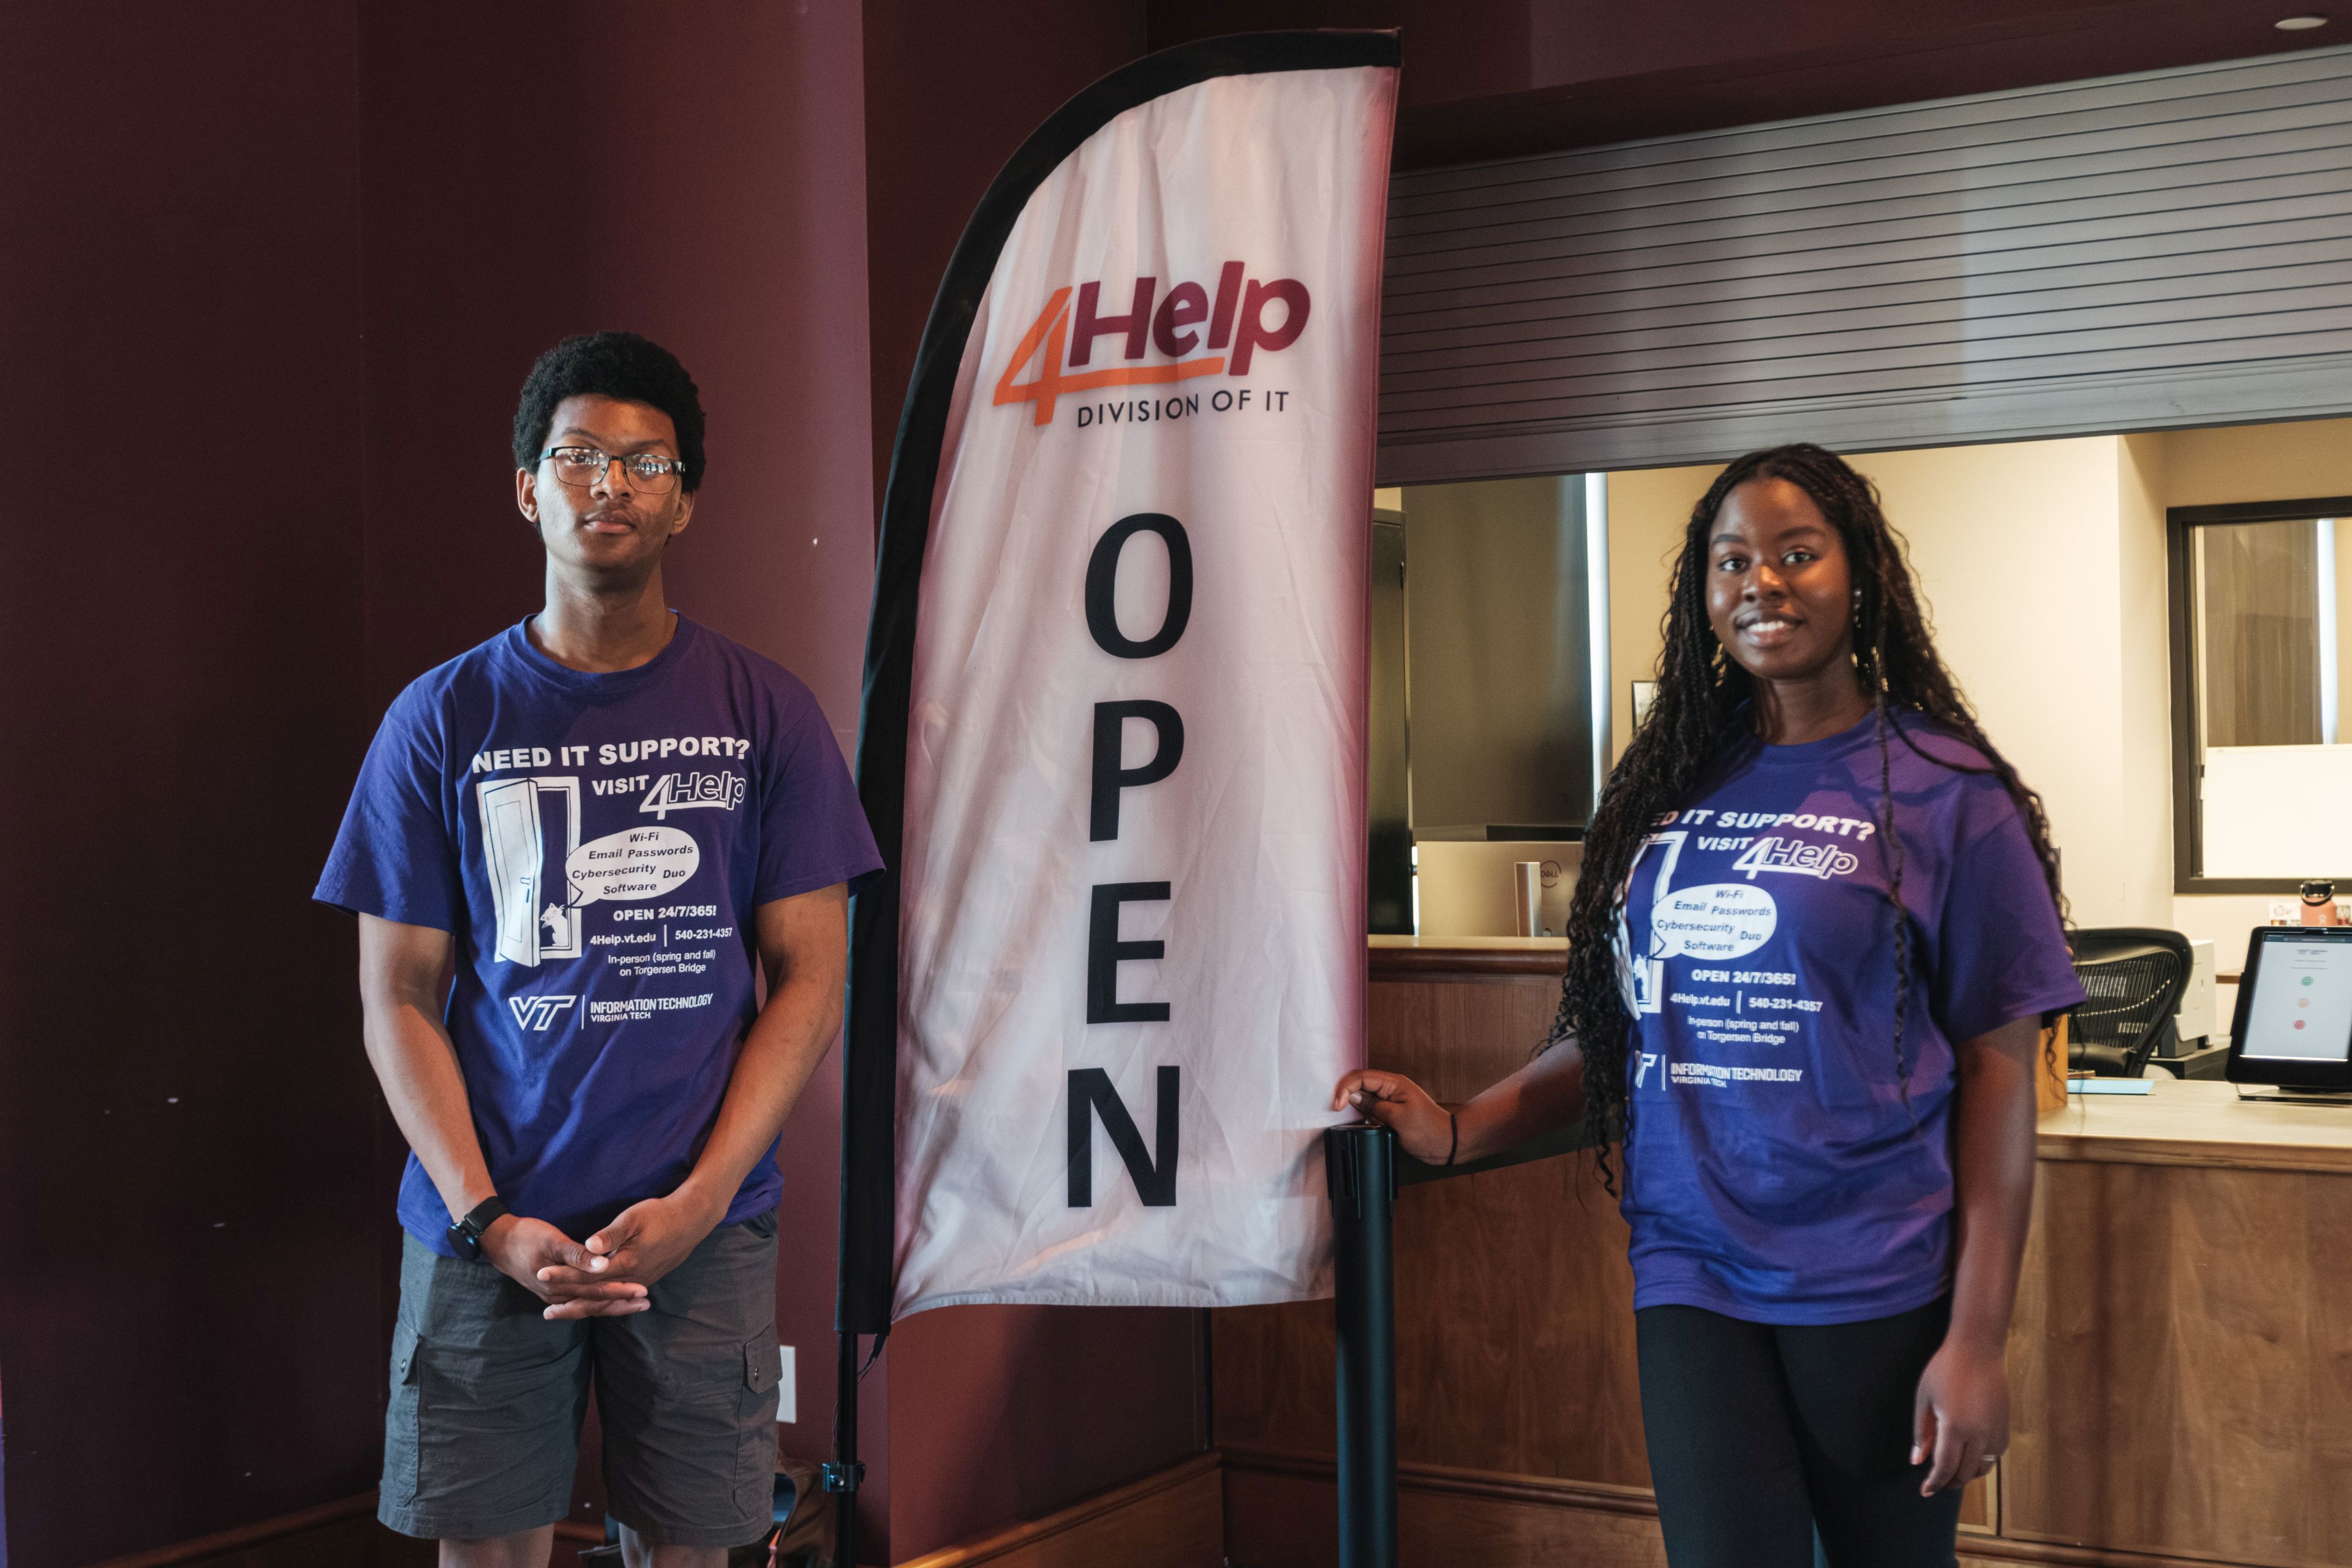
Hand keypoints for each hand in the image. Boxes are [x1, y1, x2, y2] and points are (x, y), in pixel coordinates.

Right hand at [478, 1213, 648, 1319]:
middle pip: (595, 1303)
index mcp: (559, 1284)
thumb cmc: (526, 1236)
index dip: (620, 1291)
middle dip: (621, 1303)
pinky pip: (579, 1302)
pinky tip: (608, 1302)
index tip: (643, 1290)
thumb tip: (603, 1264)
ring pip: (587, 1305)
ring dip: (611, 1305)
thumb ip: (577, 1254)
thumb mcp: (552, 1240)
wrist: (498, 1242)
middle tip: (647, 1301)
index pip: (596, 1292)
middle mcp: (557, 1296)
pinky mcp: (553, 1291)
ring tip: (635, 1304)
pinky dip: (596, 1302)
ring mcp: (554, 1296)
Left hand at [532, 1193, 720, 1318]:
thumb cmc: (661, 1214)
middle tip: (545, 1314)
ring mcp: (640, 1281)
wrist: (692, 1221)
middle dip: (570, 1303)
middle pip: (595, 1295)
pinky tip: (592, 1304)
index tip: (541, 1274)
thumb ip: (611, 1235)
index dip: (564, 1274)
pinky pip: (617, 1298)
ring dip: (584, 1308)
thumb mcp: (634, 1218)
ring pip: (607, 1301)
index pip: (588, 1274)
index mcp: (627, 1262)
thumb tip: (589, 1246)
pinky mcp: (644, 1279)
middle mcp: (632, 1278)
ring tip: (563, 1314)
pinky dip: (601, 1304)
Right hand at [1331, 1069, 1454, 1163]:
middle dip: (1346, 1094)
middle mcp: (1391, 1087)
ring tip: (1345, 1117)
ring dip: (1353, 1104)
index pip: (1361, 1077)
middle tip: (1335, 1111)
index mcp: (1394, 1083)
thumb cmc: (1429, 1131)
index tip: (1337, 1106)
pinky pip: (1370, 1107)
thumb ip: (1374, 1106)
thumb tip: (1353, 1097)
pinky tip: (1359, 1122)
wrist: (1447, 1144)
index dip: (1345, 1088)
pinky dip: (1362, 1114)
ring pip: (1363, 1096)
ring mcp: (1390, 1099)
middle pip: (1360, 1083)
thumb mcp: (1398, 1118)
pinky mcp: (1391, 1112)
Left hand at [1912, 1335, 2008, 1494]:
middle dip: (1949, 1482)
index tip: (1925, 1491)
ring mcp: (1996, 1431)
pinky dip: (1980, 1462)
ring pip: (1982, 1468)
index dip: (1934, 1483)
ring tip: (1951, 1472)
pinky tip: (1968, 1456)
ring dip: (1966, 1475)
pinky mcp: (2005, 1427)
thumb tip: (1917, 1461)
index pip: (1945, 1467)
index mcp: (1955, 1427)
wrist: (1977, 1349)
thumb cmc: (1944, 1369)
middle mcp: (1979, 1434)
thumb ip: (1920, 1433)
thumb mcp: (1924, 1398)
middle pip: (1965, 1473)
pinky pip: (1994, 1456)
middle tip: (1935, 1483)